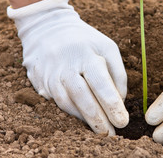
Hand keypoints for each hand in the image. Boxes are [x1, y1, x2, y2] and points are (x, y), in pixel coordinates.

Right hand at [7, 0, 127, 134]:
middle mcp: (66, 65)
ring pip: (67, 103)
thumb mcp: (107, 47)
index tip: (122, 122)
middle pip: (82, 97)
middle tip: (111, 135)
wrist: (47, 27)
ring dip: (84, 119)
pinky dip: (71, 112)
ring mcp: (50, 74)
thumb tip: (120, 101)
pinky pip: (56, 102)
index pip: (101, 83)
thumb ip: (117, 73)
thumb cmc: (85, 40)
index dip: (112, 105)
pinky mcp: (40, 81)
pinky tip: (83, 118)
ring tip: (101, 131)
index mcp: (86, 54)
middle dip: (98, 119)